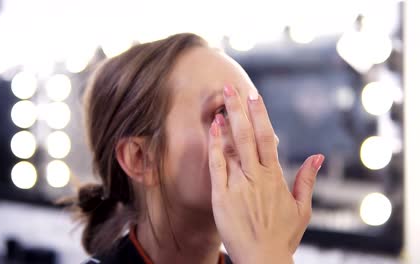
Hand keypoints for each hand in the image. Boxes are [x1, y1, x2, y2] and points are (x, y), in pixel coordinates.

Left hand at [208, 84, 323, 263]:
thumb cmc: (282, 236)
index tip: (254, 96)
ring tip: (221, 100)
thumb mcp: (302, 209)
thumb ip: (307, 180)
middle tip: (232, 87)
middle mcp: (257, 176)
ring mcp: (238, 184)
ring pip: (233, 146)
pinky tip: (213, 128)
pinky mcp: (222, 195)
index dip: (260, 115)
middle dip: (240, 109)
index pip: (267, 138)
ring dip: (228, 122)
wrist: (263, 259)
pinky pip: (217, 165)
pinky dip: (215, 145)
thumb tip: (318, 157)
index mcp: (275, 177)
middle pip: (249, 135)